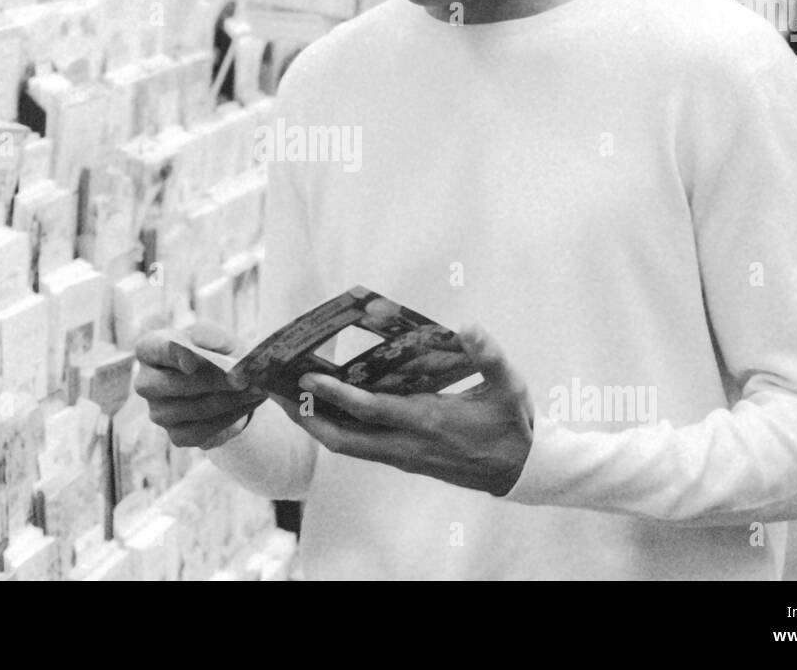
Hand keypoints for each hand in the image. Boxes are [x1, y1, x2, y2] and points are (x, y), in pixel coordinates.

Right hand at [134, 320, 266, 448]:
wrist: (229, 384)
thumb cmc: (219, 353)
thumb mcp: (219, 337)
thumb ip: (209, 333)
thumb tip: (199, 340)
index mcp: (150, 349)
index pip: (153, 348)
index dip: (173, 355)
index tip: (194, 362)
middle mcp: (146, 382)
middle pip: (173, 383)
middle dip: (211, 381)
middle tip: (242, 378)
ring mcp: (158, 412)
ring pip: (190, 409)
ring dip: (227, 400)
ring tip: (254, 390)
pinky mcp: (175, 435)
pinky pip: (200, 432)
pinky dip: (227, 419)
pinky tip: (245, 406)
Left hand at [272, 326, 533, 495]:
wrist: (519, 470)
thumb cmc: (511, 425)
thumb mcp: (509, 386)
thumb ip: (489, 355)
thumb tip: (469, 326)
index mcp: (427, 422)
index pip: (370, 410)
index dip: (335, 394)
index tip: (306, 377)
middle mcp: (406, 445)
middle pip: (342, 440)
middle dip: (306, 419)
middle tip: (277, 394)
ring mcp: (402, 457)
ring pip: (347, 447)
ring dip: (317, 425)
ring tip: (290, 400)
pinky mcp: (403, 460)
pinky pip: (360, 447)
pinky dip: (337, 429)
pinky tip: (327, 409)